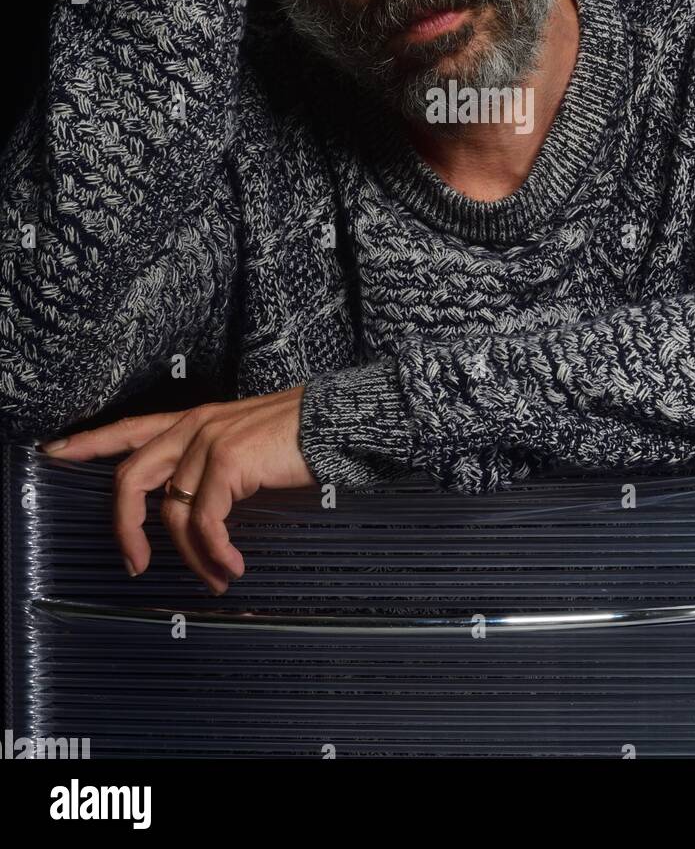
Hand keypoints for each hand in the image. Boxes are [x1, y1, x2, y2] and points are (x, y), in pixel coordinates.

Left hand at [40, 388, 312, 593]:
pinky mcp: (229, 461)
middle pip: (131, 477)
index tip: (56, 452)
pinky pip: (206, 520)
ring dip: (192, 557)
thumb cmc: (297, 438)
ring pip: (172, 512)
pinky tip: (232, 566)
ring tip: (216, 578)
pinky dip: (216, 551)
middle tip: (134, 565)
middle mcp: (194, 426)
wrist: (336, 421)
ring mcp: (209, 441)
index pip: (130, 428)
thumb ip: (213, 465)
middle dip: (125, 529)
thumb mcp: (245, 444)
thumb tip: (195, 514)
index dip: (90, 442)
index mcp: (194, 420)